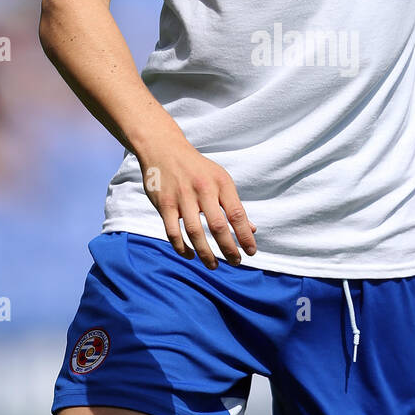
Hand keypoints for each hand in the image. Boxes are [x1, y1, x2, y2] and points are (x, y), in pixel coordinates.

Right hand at [136, 129, 256, 269]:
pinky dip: (182, 248)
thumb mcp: (220, 179)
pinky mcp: (164, 204)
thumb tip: (251, 230)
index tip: (251, 252)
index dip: (245, 236)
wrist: (164, 149)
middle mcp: (203, 189)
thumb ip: (233, 205)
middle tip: (235, 262)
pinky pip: (173, 232)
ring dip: (206, 254)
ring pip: (195, 233)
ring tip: (214, 266)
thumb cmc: (197, 168)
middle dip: (228, 249)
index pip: (237, 214)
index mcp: (221, 183)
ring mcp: (182, 197)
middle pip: (218, 226)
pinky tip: (191, 255)